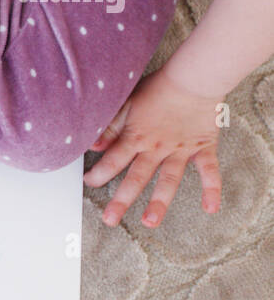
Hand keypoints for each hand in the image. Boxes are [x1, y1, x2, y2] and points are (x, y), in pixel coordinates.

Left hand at [83, 68, 223, 226]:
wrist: (192, 77)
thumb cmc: (158, 88)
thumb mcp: (126, 103)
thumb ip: (110, 126)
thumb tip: (92, 145)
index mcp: (136, 137)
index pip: (113, 161)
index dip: (98, 174)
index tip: (88, 183)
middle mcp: (156, 148)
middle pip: (136, 178)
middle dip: (121, 200)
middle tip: (110, 220)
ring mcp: (181, 150)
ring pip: (168, 180)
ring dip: (159, 202)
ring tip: (149, 222)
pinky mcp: (203, 148)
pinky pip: (209, 171)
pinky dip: (212, 189)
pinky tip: (211, 208)